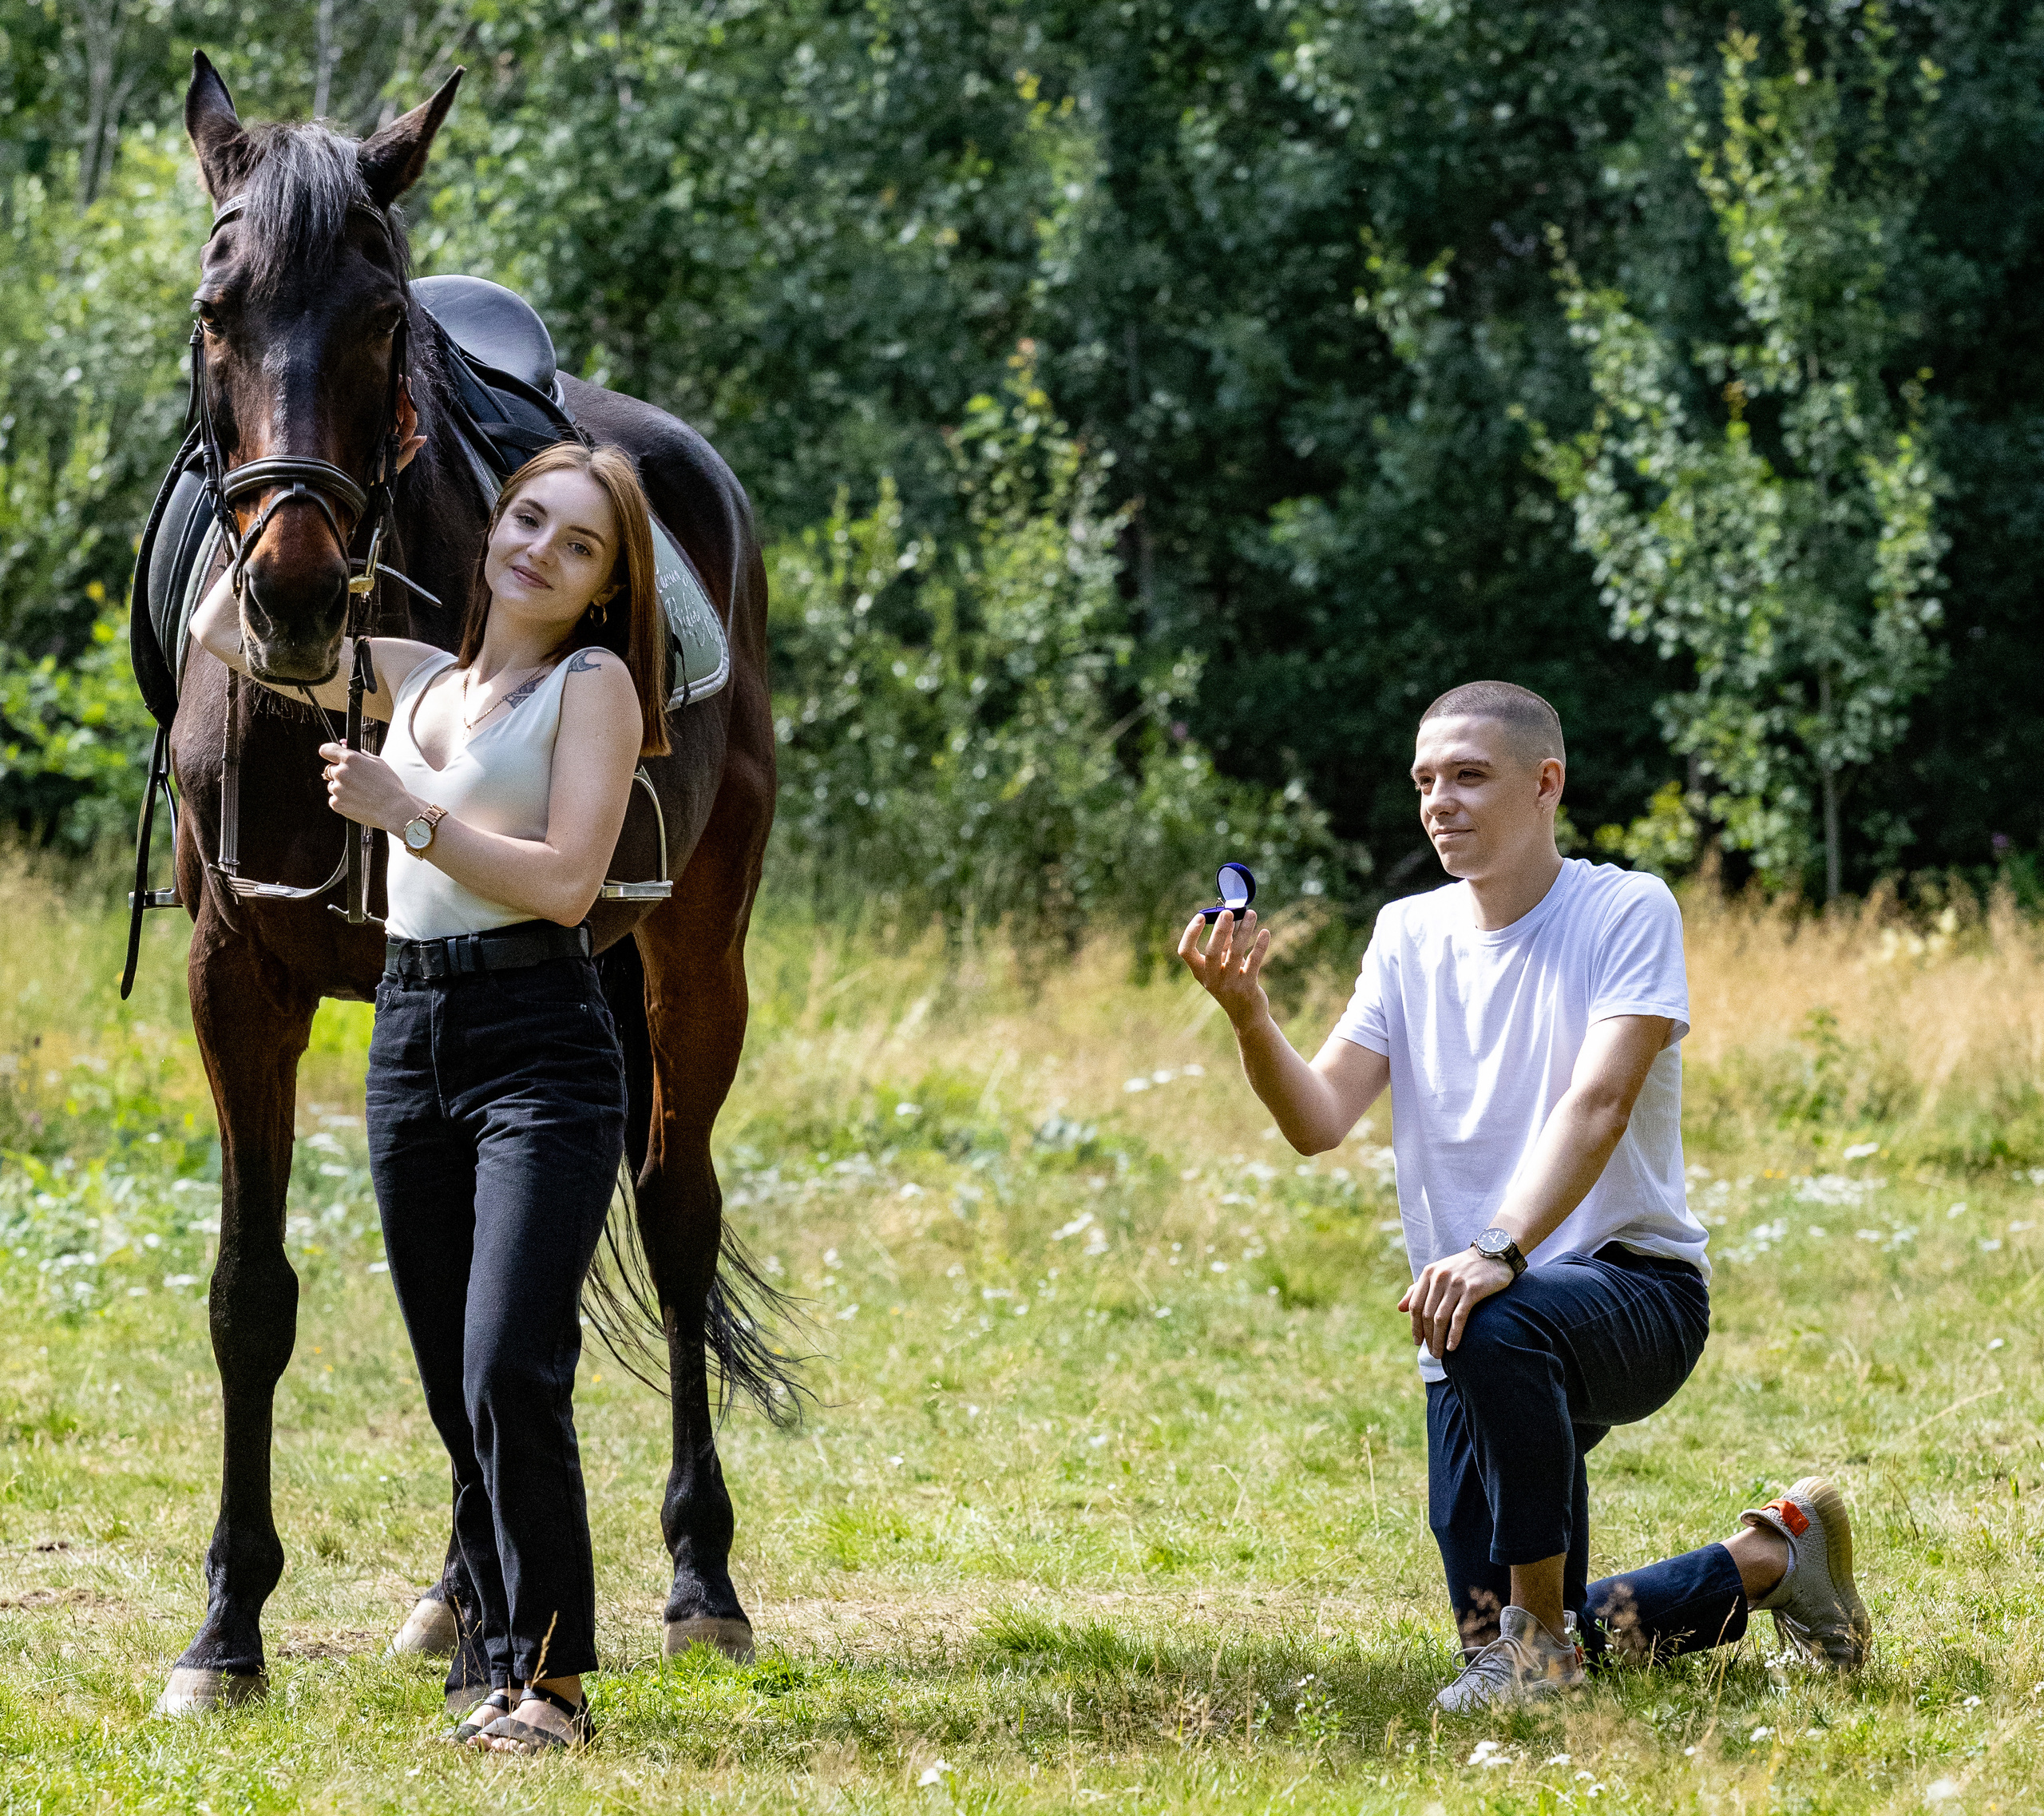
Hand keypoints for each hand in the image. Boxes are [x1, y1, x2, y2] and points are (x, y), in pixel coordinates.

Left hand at [318, 741, 416, 832]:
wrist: (394, 809)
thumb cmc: (389, 785)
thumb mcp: (378, 763)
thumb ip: (359, 752)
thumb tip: (344, 743)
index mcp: (350, 759)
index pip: (326, 750)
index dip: (329, 753)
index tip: (332, 757)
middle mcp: (341, 772)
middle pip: (330, 770)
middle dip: (341, 773)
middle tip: (358, 781)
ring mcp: (337, 789)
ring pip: (333, 786)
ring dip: (342, 788)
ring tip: (361, 794)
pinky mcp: (336, 804)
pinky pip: (335, 799)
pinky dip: (344, 801)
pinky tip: (359, 802)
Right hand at [1177, 908, 1271, 1026]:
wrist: (1246, 1015)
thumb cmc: (1231, 983)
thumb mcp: (1221, 966)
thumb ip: (1224, 944)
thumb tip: (1230, 919)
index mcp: (1199, 972)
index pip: (1186, 951)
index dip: (1191, 933)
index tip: (1202, 916)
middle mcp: (1211, 979)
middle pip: (1211, 952)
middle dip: (1220, 930)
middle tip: (1229, 912)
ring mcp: (1230, 984)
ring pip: (1236, 953)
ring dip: (1244, 931)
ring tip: (1251, 914)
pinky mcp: (1248, 987)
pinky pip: (1254, 962)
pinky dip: (1260, 946)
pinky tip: (1265, 932)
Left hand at [1397, 1248, 1515, 1358]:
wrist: (1493, 1254)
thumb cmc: (1464, 1268)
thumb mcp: (1438, 1273)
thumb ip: (1418, 1290)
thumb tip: (1400, 1308)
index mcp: (1428, 1273)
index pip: (1415, 1305)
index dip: (1415, 1326)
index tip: (1417, 1342)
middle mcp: (1439, 1277)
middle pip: (1427, 1314)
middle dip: (1427, 1337)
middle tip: (1432, 1353)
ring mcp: (1455, 1283)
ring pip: (1441, 1318)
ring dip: (1438, 1340)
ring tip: (1440, 1354)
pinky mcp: (1472, 1289)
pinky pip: (1458, 1317)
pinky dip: (1453, 1335)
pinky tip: (1452, 1347)